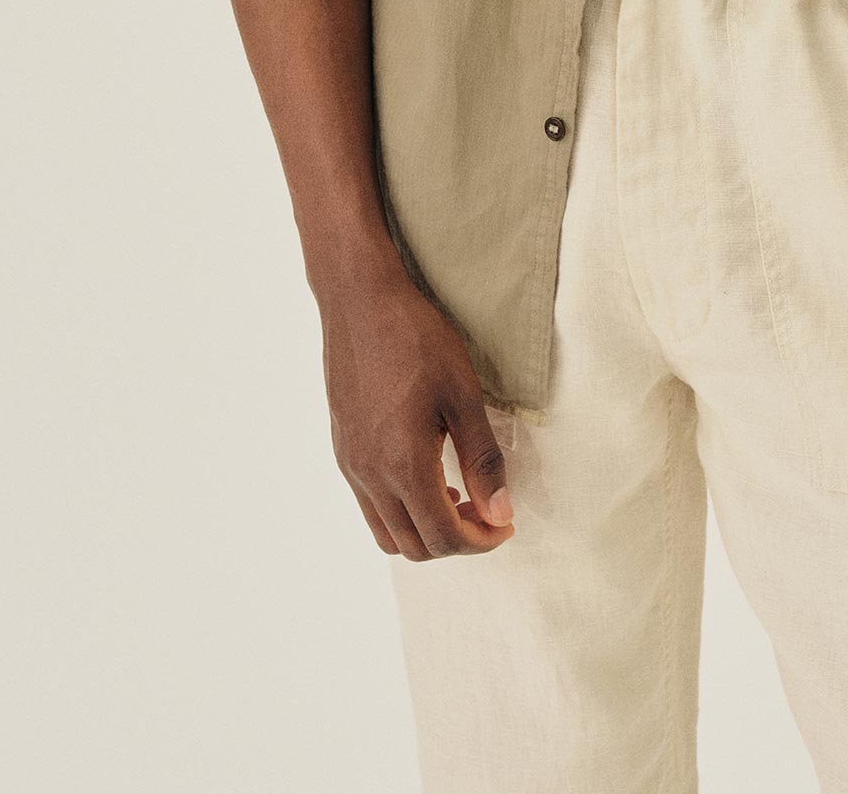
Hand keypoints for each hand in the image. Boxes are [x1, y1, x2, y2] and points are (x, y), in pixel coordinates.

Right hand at [314, 251, 515, 561]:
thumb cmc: (416, 339)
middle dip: (456, 541)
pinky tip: (427, 475)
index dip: (480, 541)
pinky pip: (370, 506)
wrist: (360, 301)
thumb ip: (482, 460)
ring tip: (458, 496)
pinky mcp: (343, 450)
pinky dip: (401, 510)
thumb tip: (500, 514)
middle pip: (414, 546)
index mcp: (402, 464)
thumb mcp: (462, 395)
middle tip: (488, 512)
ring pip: (387, 533)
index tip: (505, 523)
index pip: (443, 537)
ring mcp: (351, 464)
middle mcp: (370, 474)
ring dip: (426, 530)